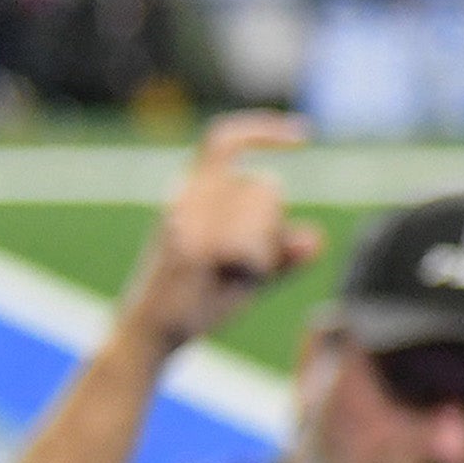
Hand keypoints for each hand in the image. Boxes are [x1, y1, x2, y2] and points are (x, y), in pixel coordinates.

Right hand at [121, 116, 318, 356]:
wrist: (151, 333)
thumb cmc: (199, 299)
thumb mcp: (249, 272)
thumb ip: (284, 255)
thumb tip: (312, 238)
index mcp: (191, 192)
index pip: (224, 140)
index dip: (264, 129)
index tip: (305, 133)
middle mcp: (185, 197)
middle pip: (267, 186)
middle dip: (273, 226)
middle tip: (244, 265)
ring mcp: (186, 220)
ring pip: (262, 211)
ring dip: (263, 250)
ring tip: (230, 275)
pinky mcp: (190, 248)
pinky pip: (250, 249)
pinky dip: (253, 269)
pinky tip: (227, 283)